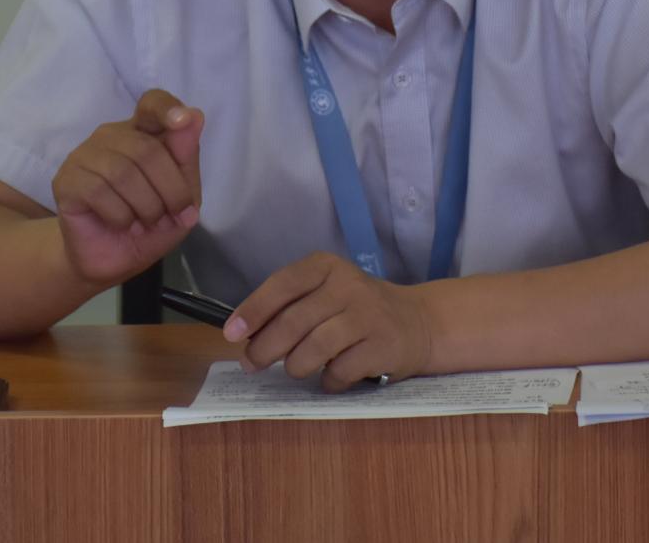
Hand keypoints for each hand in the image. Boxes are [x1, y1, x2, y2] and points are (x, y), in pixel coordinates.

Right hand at [51, 89, 202, 286]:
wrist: (114, 259)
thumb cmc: (150, 222)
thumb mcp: (183, 195)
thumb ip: (186, 158)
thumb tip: (195, 115)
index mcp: (143, 132)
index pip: (152, 103)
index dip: (167, 108)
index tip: (182, 120)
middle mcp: (111, 136)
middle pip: (146, 149)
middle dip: (170, 190)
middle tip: (173, 215)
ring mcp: (84, 155)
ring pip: (123, 172)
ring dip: (146, 207)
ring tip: (145, 222)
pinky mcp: (66, 180)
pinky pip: (99, 191)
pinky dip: (121, 216)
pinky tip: (122, 223)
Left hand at [224, 252, 433, 391]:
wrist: (417, 322)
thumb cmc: (356, 310)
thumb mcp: (325, 294)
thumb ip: (289, 308)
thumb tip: (245, 337)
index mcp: (327, 267)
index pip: (283, 284)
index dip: (254, 310)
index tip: (231, 334)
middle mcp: (348, 285)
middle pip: (294, 322)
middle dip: (265, 349)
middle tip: (253, 364)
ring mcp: (369, 315)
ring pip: (314, 349)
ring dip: (296, 367)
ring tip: (297, 369)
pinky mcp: (384, 346)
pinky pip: (340, 371)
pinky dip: (328, 381)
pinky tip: (332, 377)